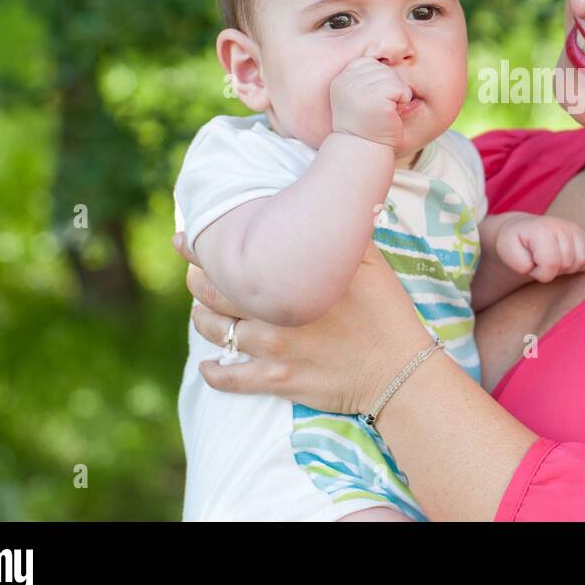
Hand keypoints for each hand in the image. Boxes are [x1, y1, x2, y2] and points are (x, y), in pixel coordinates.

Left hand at [171, 232, 433, 413]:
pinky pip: (231, 379)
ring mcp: (273, 348)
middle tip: (193, 273)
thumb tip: (326, 204)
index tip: (186, 238)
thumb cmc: (387, 310)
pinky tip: (207, 367)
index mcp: (292, 278)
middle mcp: (274, 311)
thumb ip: (341, 234)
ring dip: (201, 320)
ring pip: (217, 332)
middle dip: (197, 280)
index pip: (234, 256)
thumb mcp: (370, 259)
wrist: (399, 369)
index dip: (202, 246)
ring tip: (200, 313)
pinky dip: (213, 373)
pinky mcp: (277, 380)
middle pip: (215, 292)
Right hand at [329, 56, 412, 148]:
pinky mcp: (375, 99)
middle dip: (389, 88)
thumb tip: (392, 53)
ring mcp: (360, 89)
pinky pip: (401, 89)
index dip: (379, 81)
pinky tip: (391, 114)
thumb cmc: (365, 125)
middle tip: (379, 109)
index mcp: (342, 78)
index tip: (372, 101)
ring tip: (384, 112)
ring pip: (393, 77)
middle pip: (383, 68)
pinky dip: (403, 101)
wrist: (363, 150)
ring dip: (396, 95)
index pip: (370, 63)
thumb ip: (366, 77)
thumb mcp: (359, 95)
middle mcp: (347, 81)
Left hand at [494, 213, 584, 283]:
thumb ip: (517, 261)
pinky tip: (568, 260)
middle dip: (554, 271)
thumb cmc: (514, 243)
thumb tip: (532, 266)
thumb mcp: (506, 250)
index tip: (532, 266)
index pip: (551, 264)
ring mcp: (576, 229)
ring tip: (553, 261)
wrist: (522, 231)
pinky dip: (583, 263)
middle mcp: (562, 226)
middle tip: (542, 263)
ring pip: (583, 260)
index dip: (540, 273)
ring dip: (568, 268)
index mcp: (543, 230)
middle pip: (568, 264)